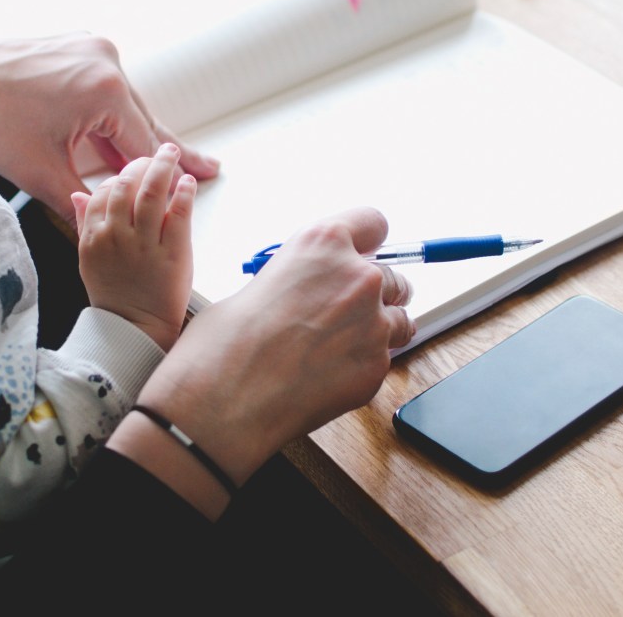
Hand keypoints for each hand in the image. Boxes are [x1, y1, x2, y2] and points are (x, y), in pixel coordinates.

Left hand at [0, 33, 219, 224]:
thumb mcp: (42, 174)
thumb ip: (85, 201)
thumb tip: (107, 225)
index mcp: (107, 90)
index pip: (146, 144)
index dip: (170, 171)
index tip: (202, 179)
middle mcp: (107, 60)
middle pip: (142, 119)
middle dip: (162, 151)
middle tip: (205, 167)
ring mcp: (91, 47)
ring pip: (123, 104)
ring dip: (130, 133)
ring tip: (155, 163)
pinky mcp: (75, 45)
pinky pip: (104, 86)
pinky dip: (108, 113)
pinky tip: (114, 139)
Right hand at [71, 143, 196, 350]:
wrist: (135, 329)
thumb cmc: (114, 295)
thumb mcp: (88, 259)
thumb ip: (84, 224)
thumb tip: (79, 195)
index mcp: (94, 237)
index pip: (104, 192)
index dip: (119, 176)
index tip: (132, 171)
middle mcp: (116, 236)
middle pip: (127, 185)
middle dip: (141, 163)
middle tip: (156, 154)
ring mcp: (144, 244)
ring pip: (152, 193)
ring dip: (163, 167)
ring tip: (171, 154)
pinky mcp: (172, 253)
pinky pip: (178, 214)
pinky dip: (183, 193)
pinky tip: (187, 182)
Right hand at [121, 207, 413, 502]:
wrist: (224, 399)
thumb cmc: (226, 342)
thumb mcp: (260, 283)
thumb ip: (300, 277)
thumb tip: (312, 290)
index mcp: (322, 243)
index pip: (373, 222)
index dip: (367, 242)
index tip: (363, 254)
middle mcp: (357, 276)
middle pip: (392, 275)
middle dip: (372, 293)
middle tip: (338, 314)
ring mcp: (373, 322)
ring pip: (398, 319)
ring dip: (375, 328)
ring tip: (333, 348)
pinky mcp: (378, 366)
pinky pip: (384, 358)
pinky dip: (363, 364)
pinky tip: (326, 375)